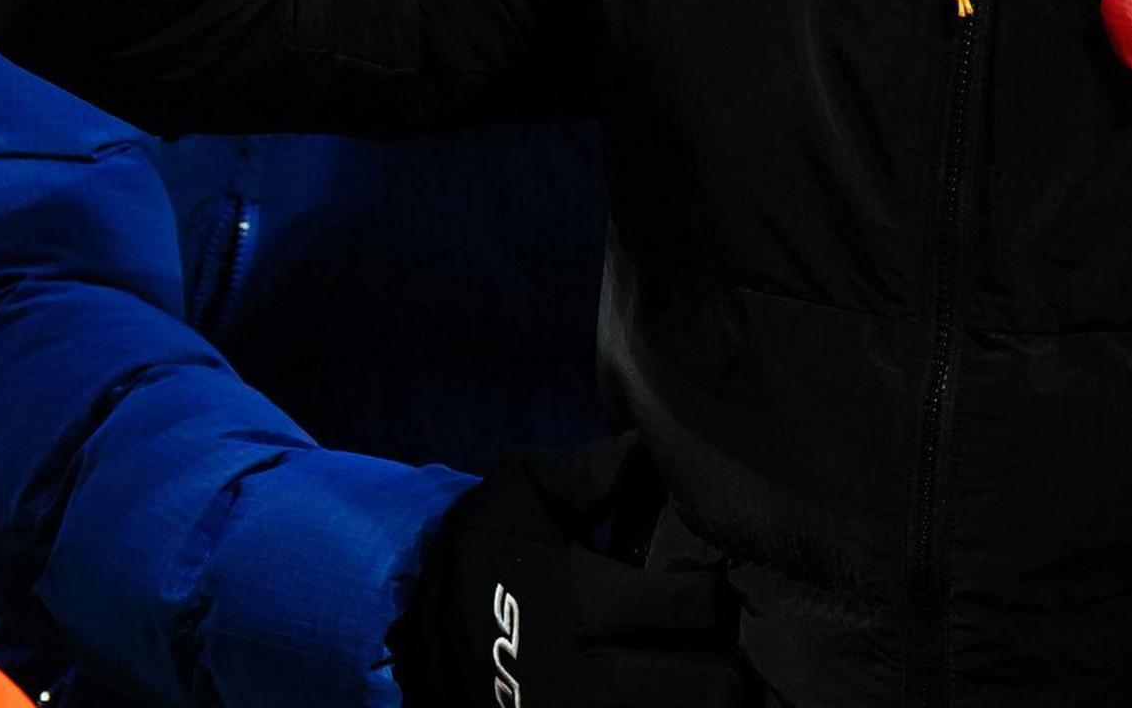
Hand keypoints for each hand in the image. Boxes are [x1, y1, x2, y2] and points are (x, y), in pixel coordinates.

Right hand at [389, 436, 756, 707]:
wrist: (403, 635)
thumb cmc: (479, 556)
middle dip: (728, 667)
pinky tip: (656, 693)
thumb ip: (586, 472)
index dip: (716, 596)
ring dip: (699, 700)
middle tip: (721, 646)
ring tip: (696, 675)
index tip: (706, 585)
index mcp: (579, 601)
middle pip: (708, 690)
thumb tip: (648, 449)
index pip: (696, 610)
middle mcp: (581, 675)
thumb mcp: (516, 494)